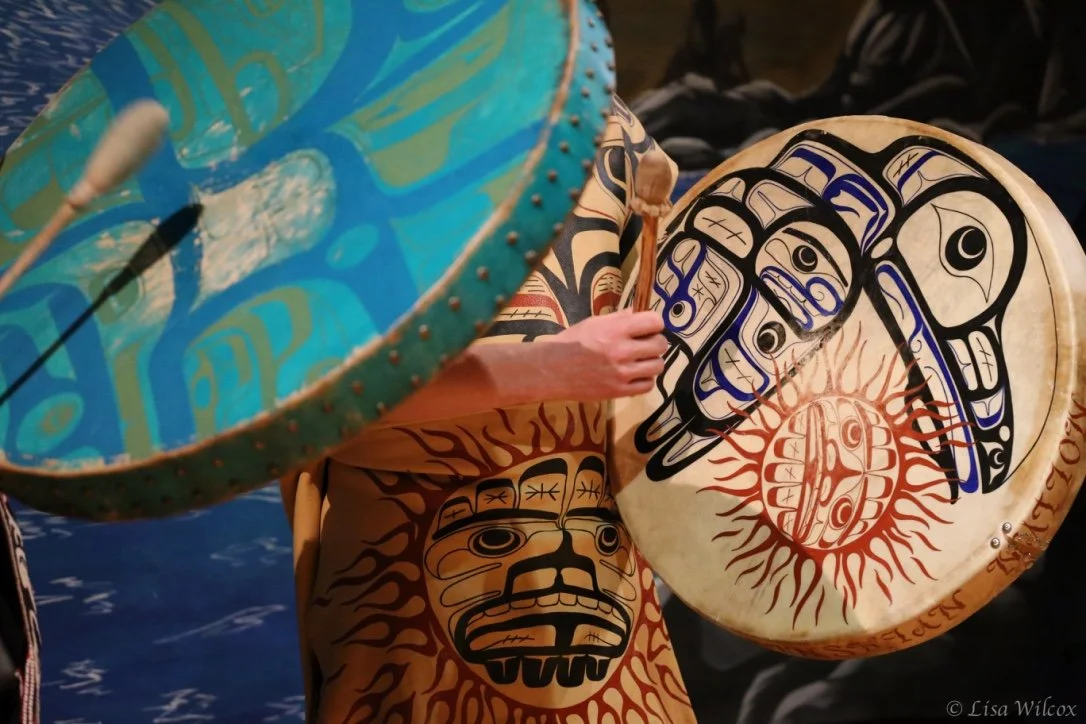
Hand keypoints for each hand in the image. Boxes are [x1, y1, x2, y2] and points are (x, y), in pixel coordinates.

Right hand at [552, 310, 667, 399]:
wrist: (551, 370)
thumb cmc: (571, 342)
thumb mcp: (593, 322)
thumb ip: (618, 318)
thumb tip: (638, 313)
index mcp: (615, 330)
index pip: (654, 322)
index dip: (654, 323)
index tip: (648, 327)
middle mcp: (622, 351)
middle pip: (660, 344)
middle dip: (654, 342)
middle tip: (644, 344)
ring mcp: (622, 373)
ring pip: (658, 366)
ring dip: (651, 362)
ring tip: (640, 361)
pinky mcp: (619, 391)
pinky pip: (648, 385)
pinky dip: (645, 379)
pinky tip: (634, 375)